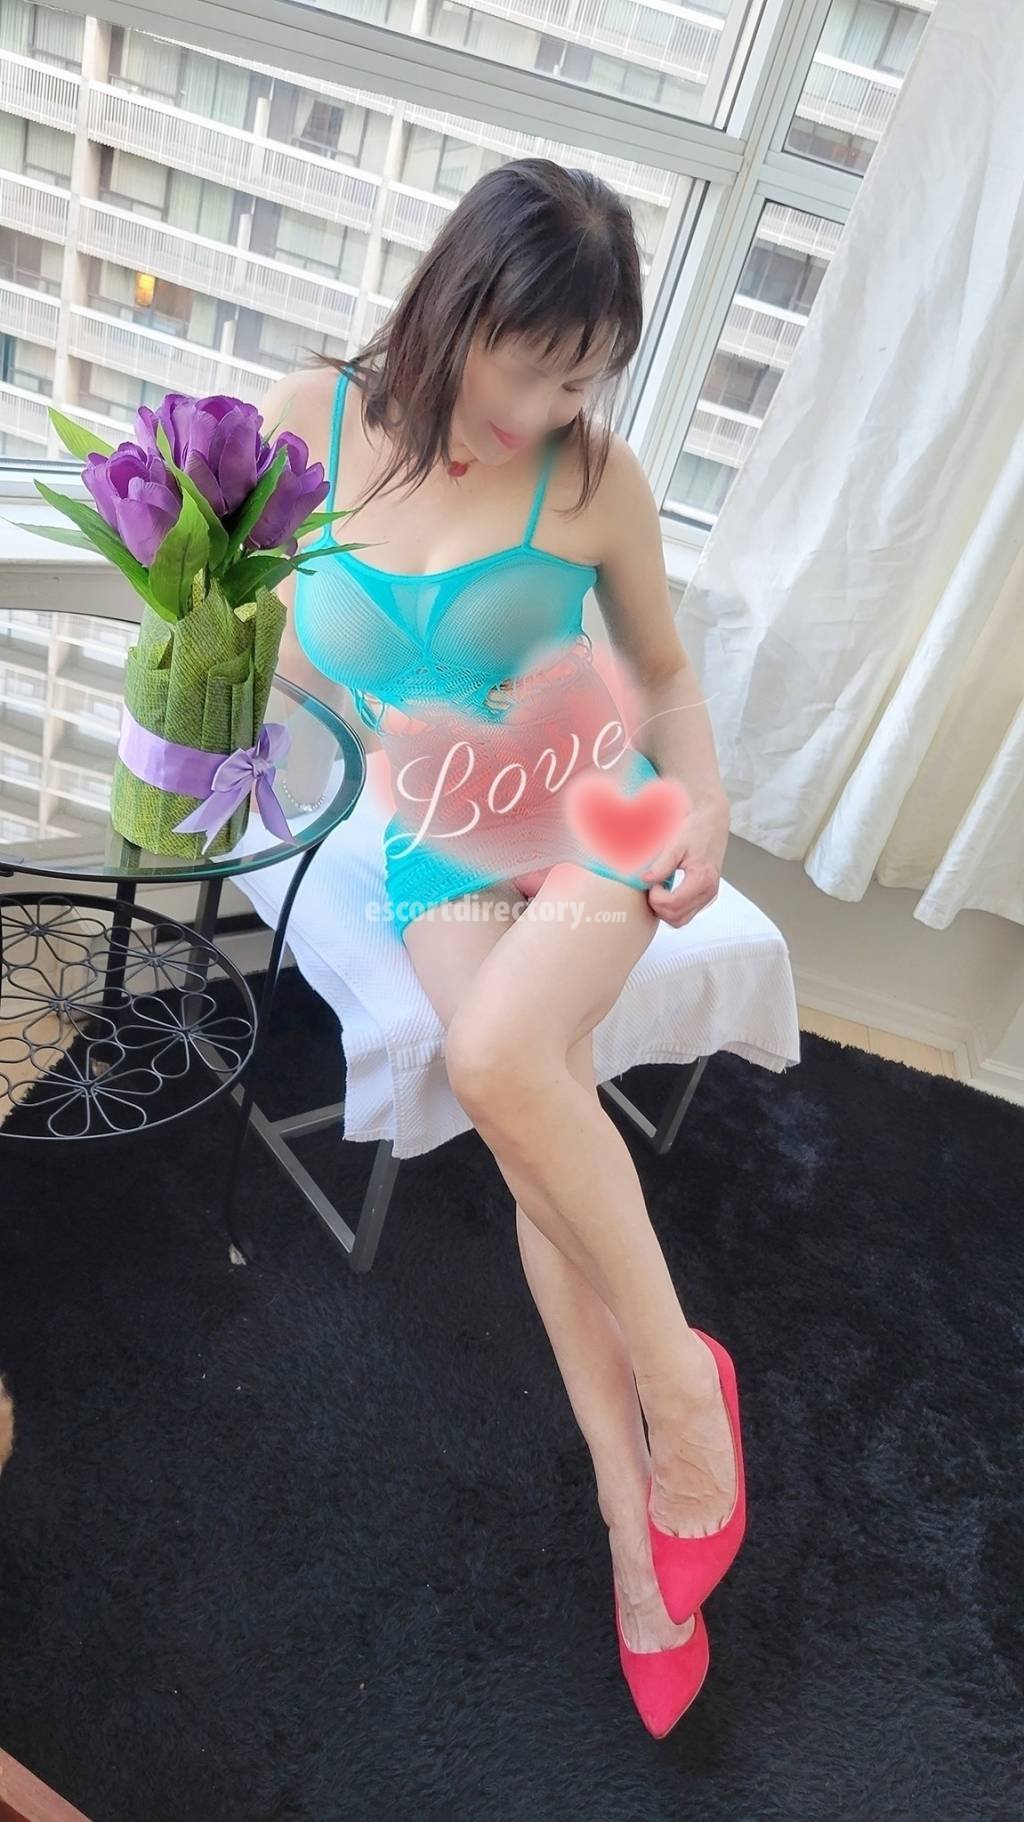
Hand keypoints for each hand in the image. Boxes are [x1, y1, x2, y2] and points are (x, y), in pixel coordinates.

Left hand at [640, 789, 729, 928]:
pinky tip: (666, 891)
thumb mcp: (676, 844)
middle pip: (676, 918)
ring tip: (658, 889)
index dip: (655, 898)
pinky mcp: (705, 896)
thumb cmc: (695, 830)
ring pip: (681, 920)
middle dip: (658, 906)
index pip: (673, 904)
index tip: (650, 882)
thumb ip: (661, 864)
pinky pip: (686, 914)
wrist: (712, 823)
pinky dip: (672, 909)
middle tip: (652, 887)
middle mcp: (708, 891)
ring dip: (664, 910)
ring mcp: (708, 896)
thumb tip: (644, 880)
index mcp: (702, 878)